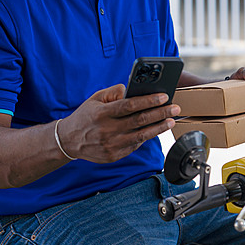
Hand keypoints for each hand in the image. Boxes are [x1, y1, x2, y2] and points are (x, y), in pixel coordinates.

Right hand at [58, 84, 179, 163]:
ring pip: (141, 135)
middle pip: (139, 120)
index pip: (129, 105)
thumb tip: (133, 89)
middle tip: (175, 108)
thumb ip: (115, 92)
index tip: (164, 96)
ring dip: (159, 127)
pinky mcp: (114, 155)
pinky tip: (156, 129)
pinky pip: (135, 145)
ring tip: (171, 120)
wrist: (69, 140)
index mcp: (102, 113)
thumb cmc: (86, 116)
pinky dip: (147, 137)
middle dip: (160, 113)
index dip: (148, 101)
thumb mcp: (96, 99)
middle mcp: (107, 130)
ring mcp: (111, 144)